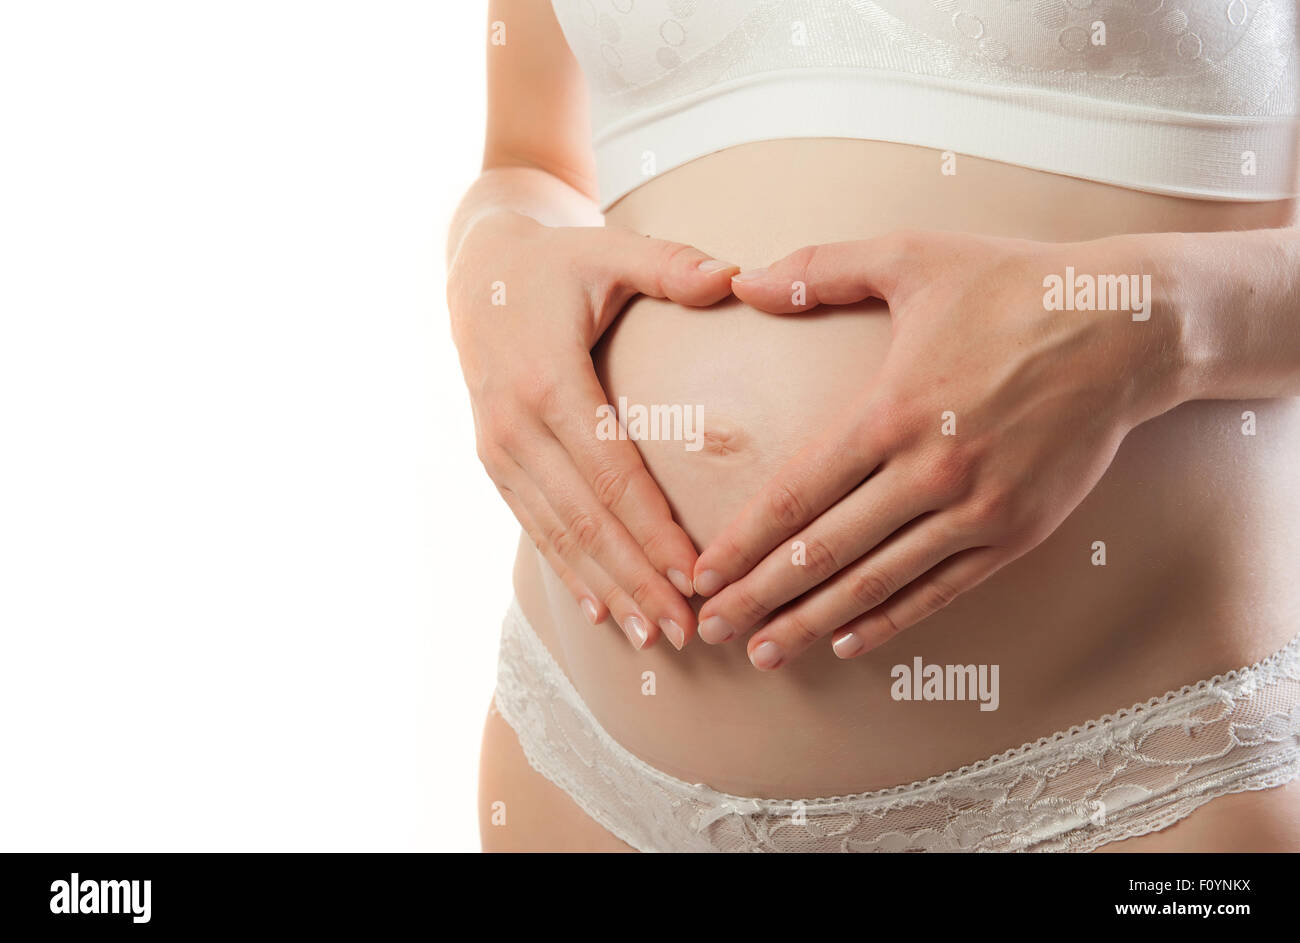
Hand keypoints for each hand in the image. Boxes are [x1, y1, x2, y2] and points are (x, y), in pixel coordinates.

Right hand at [450, 212, 737, 649]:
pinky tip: (600, 611)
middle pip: (586, 522)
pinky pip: (534, 528)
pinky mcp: (493, 463)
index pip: (611, 474)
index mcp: (547, 381)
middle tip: (687, 630)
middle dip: (637, 581)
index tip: (696, 575)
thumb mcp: (610, 251)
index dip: (653, 531)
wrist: (478, 273)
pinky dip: (569, 572)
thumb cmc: (559, 264)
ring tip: (653, 636)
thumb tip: (737, 278)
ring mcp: (497, 450)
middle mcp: (513, 426)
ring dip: (606, 591)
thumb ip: (671, 265)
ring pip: (558, 536)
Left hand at [692, 230, 1183, 667]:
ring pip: (877, 583)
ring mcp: (977, 510)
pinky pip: (941, 590)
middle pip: (824, 552)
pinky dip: (891, 620)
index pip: (795, 495)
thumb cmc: (1011, 286)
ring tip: (765, 654)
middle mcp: (929, 471)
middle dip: (760, 597)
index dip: (743, 543)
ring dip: (813, 622)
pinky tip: (847, 641)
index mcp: (891, 411)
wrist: (1128, 326)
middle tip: (713, 631)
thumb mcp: (911, 256)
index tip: (702, 575)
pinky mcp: (1018, 533)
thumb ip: (820, 270)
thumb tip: (740, 281)